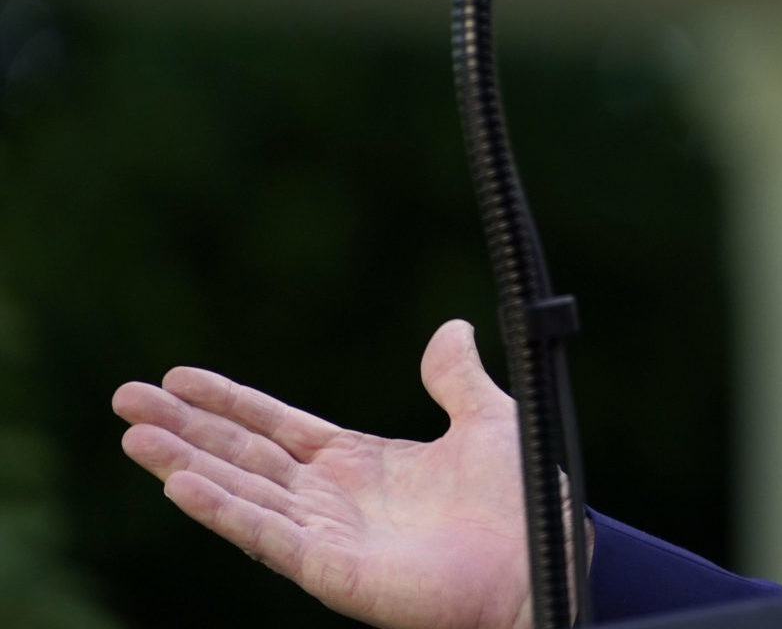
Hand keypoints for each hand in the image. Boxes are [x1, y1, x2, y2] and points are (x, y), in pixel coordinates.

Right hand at [112, 319, 534, 628]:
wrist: (543, 559)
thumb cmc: (520, 501)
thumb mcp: (485, 421)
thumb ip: (456, 379)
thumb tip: (450, 327)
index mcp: (357, 462)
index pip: (275, 425)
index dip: (227, 401)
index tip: (176, 377)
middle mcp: (330, 498)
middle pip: (241, 455)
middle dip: (184, 428)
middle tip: (124, 397)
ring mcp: (325, 534)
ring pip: (240, 492)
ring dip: (184, 464)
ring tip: (133, 436)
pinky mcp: (330, 569)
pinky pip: (266, 536)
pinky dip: (222, 511)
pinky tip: (179, 486)